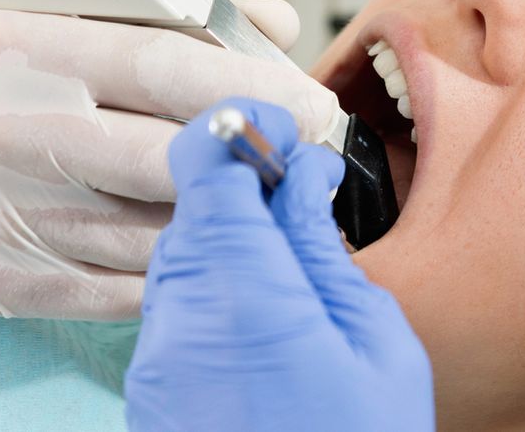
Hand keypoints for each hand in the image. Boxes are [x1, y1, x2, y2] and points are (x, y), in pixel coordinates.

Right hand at [0, 0, 342, 319]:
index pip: (150, 62)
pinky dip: (163, 273)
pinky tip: (208, 255)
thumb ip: (142, 11)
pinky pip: (97, 287)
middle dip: (250, 157)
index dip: (242, 85)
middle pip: (153, 153)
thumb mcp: (18, 2)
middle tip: (314, 153)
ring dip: (220, 222)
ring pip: (134, 229)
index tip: (304, 97)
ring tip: (277, 202)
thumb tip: (262, 23)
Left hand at [125, 99, 434, 431]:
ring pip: (178, 257)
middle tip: (301, 201)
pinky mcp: (149, 394)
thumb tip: (301, 179)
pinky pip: (172, 311)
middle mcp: (180, 317)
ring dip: (227, 245)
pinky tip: (263, 323)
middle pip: (189, 206)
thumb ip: (324, 248)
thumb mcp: (376, 345)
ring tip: (291, 273)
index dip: (241, 131)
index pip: (206, 162)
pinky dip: (211, 295)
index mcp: (243, 291)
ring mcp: (156, 360)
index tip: (281, 132)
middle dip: (242, 191)